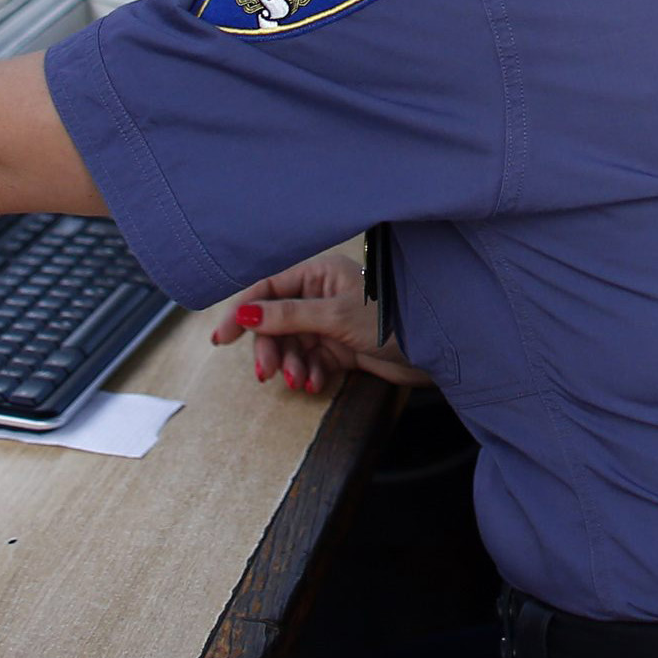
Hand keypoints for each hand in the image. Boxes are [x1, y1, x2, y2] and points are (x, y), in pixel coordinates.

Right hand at [207, 245, 432, 393]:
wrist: (436, 350)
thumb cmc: (391, 319)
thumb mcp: (333, 316)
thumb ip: (287, 316)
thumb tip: (244, 313)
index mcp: (319, 273)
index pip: (267, 289)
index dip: (242, 312)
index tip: (221, 338)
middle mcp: (322, 294)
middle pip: (276, 322)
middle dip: (271, 349)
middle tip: (268, 374)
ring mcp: (331, 322)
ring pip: (292, 346)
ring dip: (292, 366)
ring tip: (302, 381)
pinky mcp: (341, 347)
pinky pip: (312, 361)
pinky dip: (311, 374)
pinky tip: (318, 383)